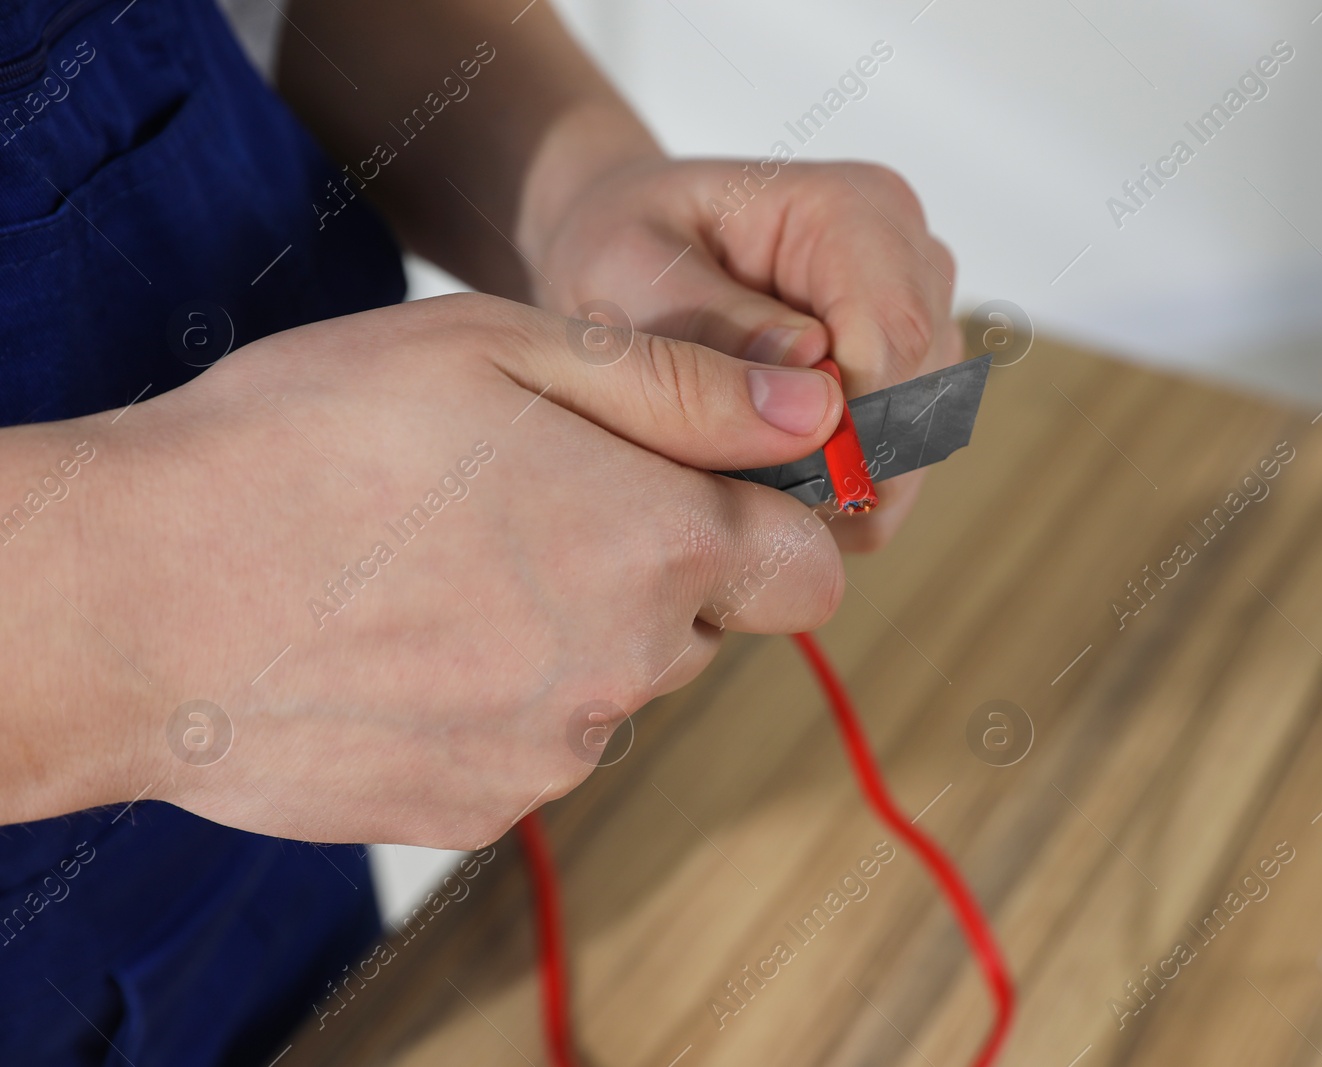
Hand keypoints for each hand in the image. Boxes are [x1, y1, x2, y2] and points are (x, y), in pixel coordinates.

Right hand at [8, 294, 846, 846]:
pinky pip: (535, 746)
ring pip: (618, 685)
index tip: (687, 486)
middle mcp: (631, 669)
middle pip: (706, 623)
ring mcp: (554, 755)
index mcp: (661, 545)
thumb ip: (684, 387)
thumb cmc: (309, 442)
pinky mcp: (480, 811)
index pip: (809, 565)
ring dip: (573, 632)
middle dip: (653, 566)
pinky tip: (404, 645)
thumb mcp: (504, 348)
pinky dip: (498, 700)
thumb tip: (812, 408)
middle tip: (524, 506)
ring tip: (444, 570)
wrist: (132, 600)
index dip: (763, 517)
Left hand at [524, 156, 961, 551]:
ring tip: (736, 478)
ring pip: (917, 443)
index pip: (896, 332)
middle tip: (735, 492)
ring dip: (835, 486)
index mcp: (853, 210)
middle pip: (920, 396)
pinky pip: (899, 469)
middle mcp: (910, 260)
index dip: (847, 424)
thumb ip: (706, 321)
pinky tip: (765, 480)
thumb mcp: (628, 272)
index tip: (766, 475)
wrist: (633, 260)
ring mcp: (921, 322)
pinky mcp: (913, 380)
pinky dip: (836, 495)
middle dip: (837, 467)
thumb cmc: (629, 250)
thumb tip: (807, 367)